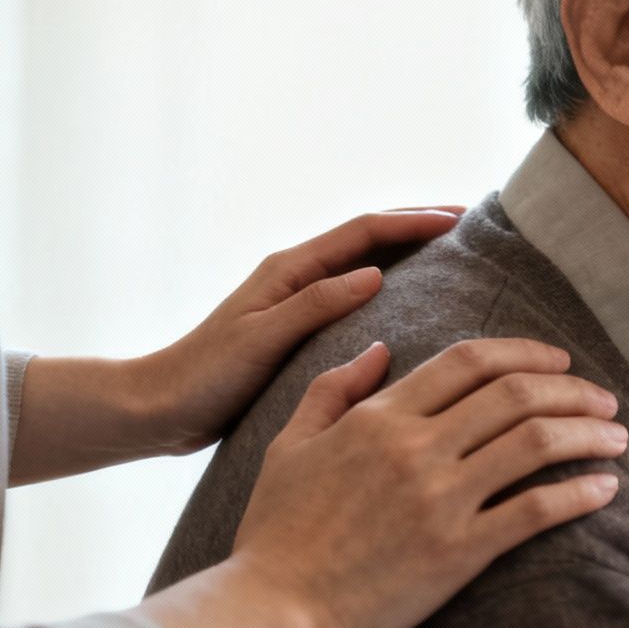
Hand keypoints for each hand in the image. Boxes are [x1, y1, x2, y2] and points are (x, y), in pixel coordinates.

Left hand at [135, 207, 466, 455]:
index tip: (459, 219)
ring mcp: (298, 300)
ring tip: (454, 253)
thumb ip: (316, 306)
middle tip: (469, 222)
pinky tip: (413, 303)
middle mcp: (296, 276)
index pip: (364, 231)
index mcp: (289, 270)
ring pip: (364, 261)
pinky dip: (391, 284)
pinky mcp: (299, 327)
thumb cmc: (204, 378)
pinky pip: (356, 294)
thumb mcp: (261, 341)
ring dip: (408, 250)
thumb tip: (375, 275)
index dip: (413, 221)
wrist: (159, 408)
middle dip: (418, 223)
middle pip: (368, 236)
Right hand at [237, 339, 625, 627]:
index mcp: (381, 417)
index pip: (471, 361)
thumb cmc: (274, 534)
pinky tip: (606, 488)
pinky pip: (535, 511)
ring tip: (618, 438)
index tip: (560, 362)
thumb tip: (377, 347)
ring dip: (588, 433)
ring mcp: (440, 499)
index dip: (526, 353)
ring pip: (536, 442)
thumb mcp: (288, 446)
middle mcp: (417, 448)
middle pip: (517, 393)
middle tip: (604, 399)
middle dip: (573, 389)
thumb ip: (332, 390)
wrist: (270, 611)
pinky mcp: (457, 552)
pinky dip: (579, 493)